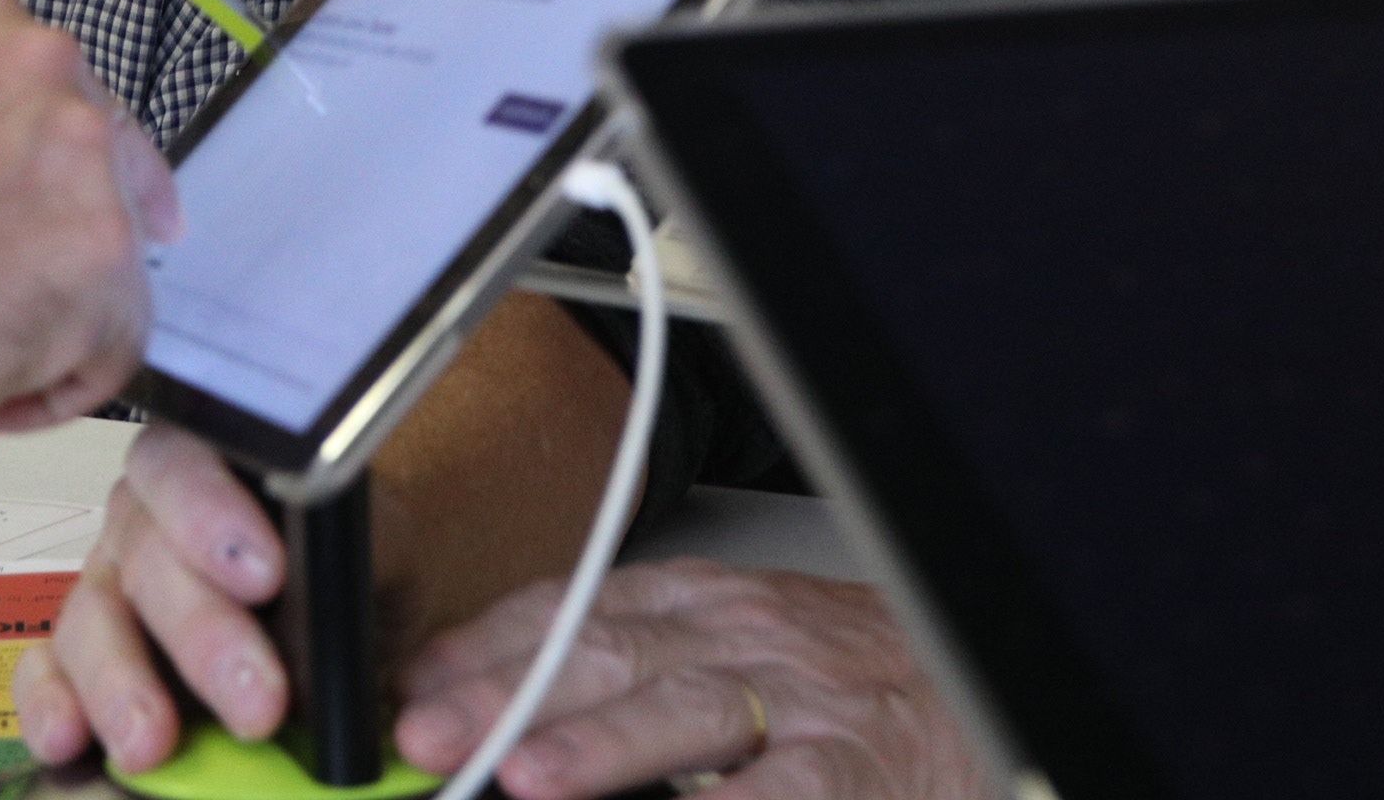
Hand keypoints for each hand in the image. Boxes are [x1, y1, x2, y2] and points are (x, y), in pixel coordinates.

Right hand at [13, 294, 627, 773]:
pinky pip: (45, 671)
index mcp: (213, 466)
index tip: (267, 574)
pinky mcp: (75, 655)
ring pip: (90, 618)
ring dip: (122, 683)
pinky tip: (69, 738)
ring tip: (155, 742)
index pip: (190, 463)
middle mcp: (146, 516)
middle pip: (147, 555)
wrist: (335, 637)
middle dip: (201, 631)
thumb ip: (363, 559)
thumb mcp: (380, 556)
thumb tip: (339, 589)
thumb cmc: (348, 579)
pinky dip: (52, 704)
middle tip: (257, 698)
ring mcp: (104, 584)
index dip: (213, 512)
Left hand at [394, 560, 988, 799]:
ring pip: (686, 709)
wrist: (972, 679)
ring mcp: (799, 703)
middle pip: (608, 654)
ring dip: (600, 743)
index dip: (484, 647)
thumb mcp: (720, 647)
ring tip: (525, 777)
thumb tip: (484, 721)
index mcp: (694, 603)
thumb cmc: (833, 679)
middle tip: (429, 733)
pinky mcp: (851, 770)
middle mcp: (738, 637)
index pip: (569, 610)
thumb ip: (618, 674)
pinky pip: (780, 795)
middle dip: (507, 694)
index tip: (411, 688)